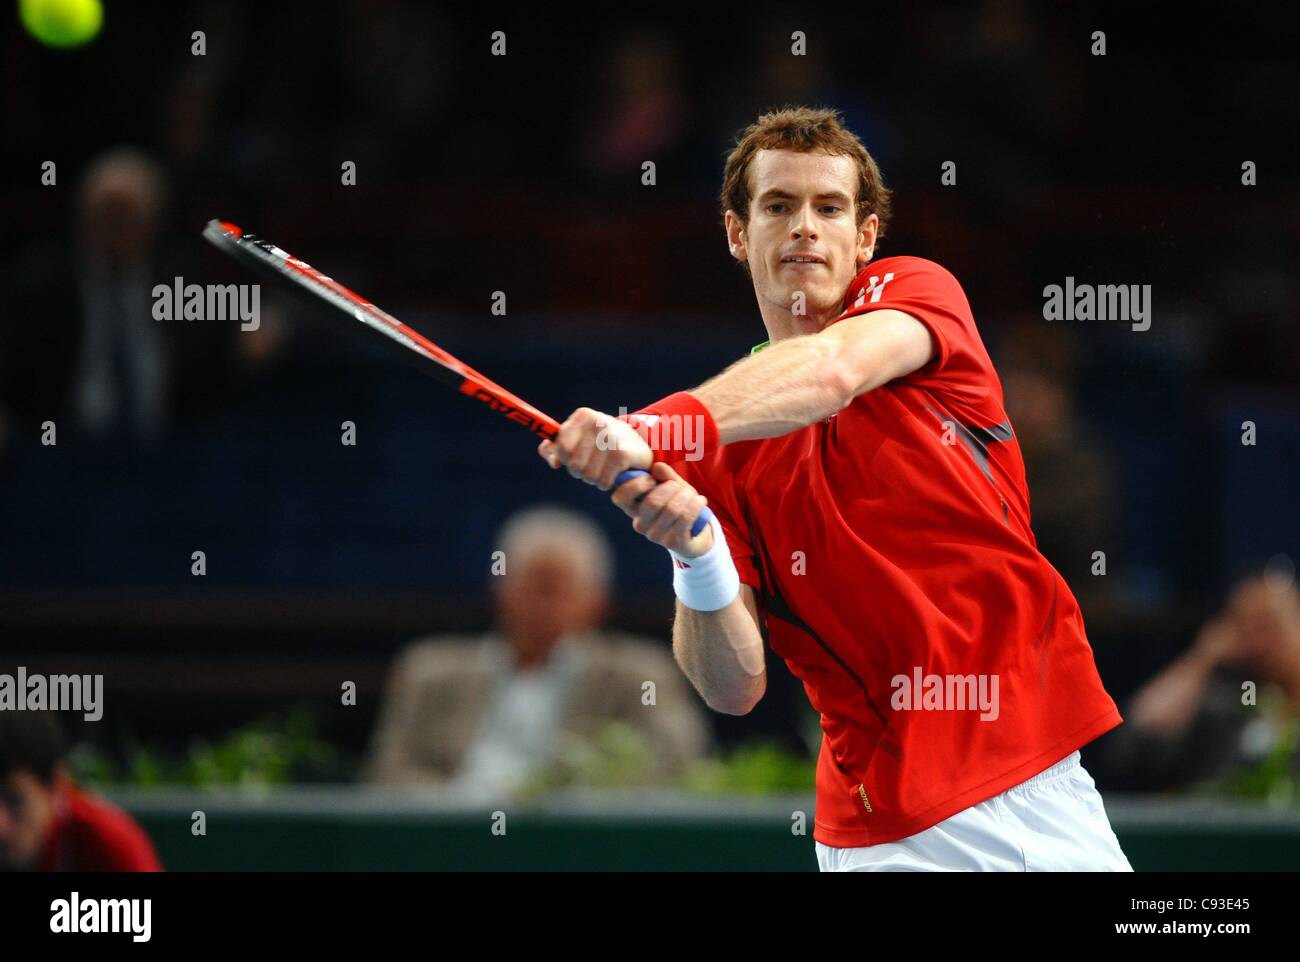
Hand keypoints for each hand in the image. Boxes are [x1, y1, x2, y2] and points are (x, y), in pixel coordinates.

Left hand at [537, 407, 651, 489]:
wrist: (639, 444)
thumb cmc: (602, 443)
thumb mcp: (578, 439)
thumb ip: (555, 448)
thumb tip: (554, 462)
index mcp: (583, 415)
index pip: (562, 447)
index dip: (566, 459)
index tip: (575, 457)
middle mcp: (597, 422)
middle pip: (574, 465)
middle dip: (580, 472)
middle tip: (591, 467)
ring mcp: (611, 438)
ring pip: (588, 475)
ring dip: (593, 479)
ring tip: (602, 471)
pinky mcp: (622, 454)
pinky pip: (603, 480)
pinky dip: (605, 483)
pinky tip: (612, 475)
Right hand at [610, 461, 713, 557]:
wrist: (695, 533)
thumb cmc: (679, 505)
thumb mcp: (672, 487)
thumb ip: (665, 476)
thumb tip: (657, 467)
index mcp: (633, 509)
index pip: (620, 497)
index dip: (637, 484)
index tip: (652, 479)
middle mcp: (640, 524)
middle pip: (652, 502)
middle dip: (670, 488)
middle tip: (678, 486)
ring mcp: (655, 536)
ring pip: (671, 509)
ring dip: (686, 497)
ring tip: (693, 495)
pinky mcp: (673, 543)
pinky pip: (685, 518)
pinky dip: (695, 506)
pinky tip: (701, 501)